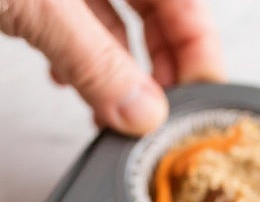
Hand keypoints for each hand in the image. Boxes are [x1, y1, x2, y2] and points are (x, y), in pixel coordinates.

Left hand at [0, 0, 224, 134]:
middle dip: (161, 66)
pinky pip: (76, 22)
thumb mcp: (39, 5)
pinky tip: (71, 82)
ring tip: (114, 113)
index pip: (188, 2)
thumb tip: (141, 112)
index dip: (201, 52)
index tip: (200, 101)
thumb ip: (92, 58)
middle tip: (162, 115)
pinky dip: (80, 58)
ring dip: (117, 71)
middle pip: (159, 11)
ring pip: (115, 20)